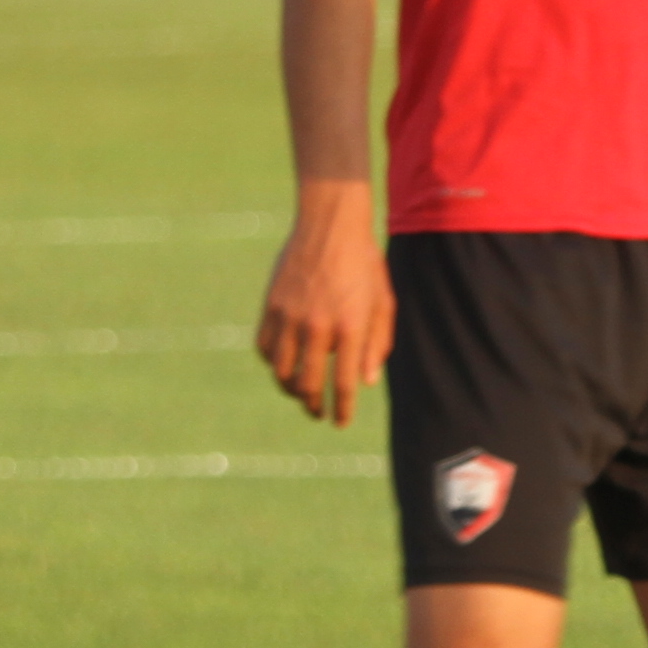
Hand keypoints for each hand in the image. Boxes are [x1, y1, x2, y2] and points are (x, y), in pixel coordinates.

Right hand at [255, 191, 393, 424]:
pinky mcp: (272, 306)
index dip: (342, 410)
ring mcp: (291, 316)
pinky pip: (265, 347)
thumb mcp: (382, 303)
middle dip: (313, 406)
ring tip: (298, 391)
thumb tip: (366, 382)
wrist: (330, 225)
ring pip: (281, 371)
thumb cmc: (363, 264)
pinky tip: (283, 362)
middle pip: (309, 385)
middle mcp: (319, 326)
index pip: (344, 384)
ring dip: (290, 388)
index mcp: (351, 327)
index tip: (339, 422)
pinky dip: (272, 361)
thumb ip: (377, 344)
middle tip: (317, 413)